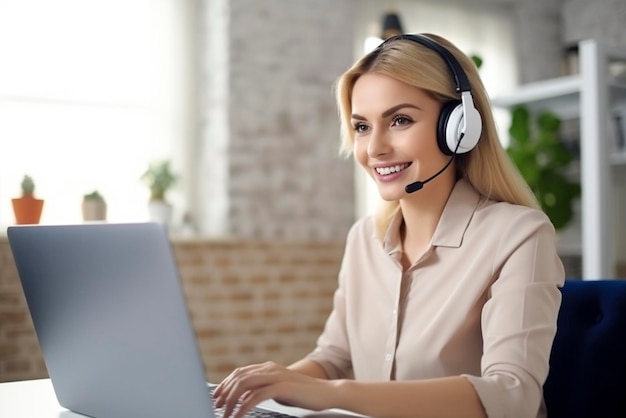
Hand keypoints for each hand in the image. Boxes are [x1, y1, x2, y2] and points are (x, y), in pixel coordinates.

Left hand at [213, 361, 336, 417]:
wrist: (326, 392)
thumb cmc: (303, 393)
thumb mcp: (279, 390)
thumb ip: (263, 389)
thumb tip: (245, 398)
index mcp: (268, 367)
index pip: (240, 372)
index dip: (225, 384)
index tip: (216, 397)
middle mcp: (269, 369)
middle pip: (238, 377)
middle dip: (224, 392)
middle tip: (215, 406)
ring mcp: (275, 376)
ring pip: (244, 385)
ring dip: (231, 401)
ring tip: (224, 414)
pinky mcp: (281, 387)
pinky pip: (256, 397)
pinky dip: (243, 407)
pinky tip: (238, 416)